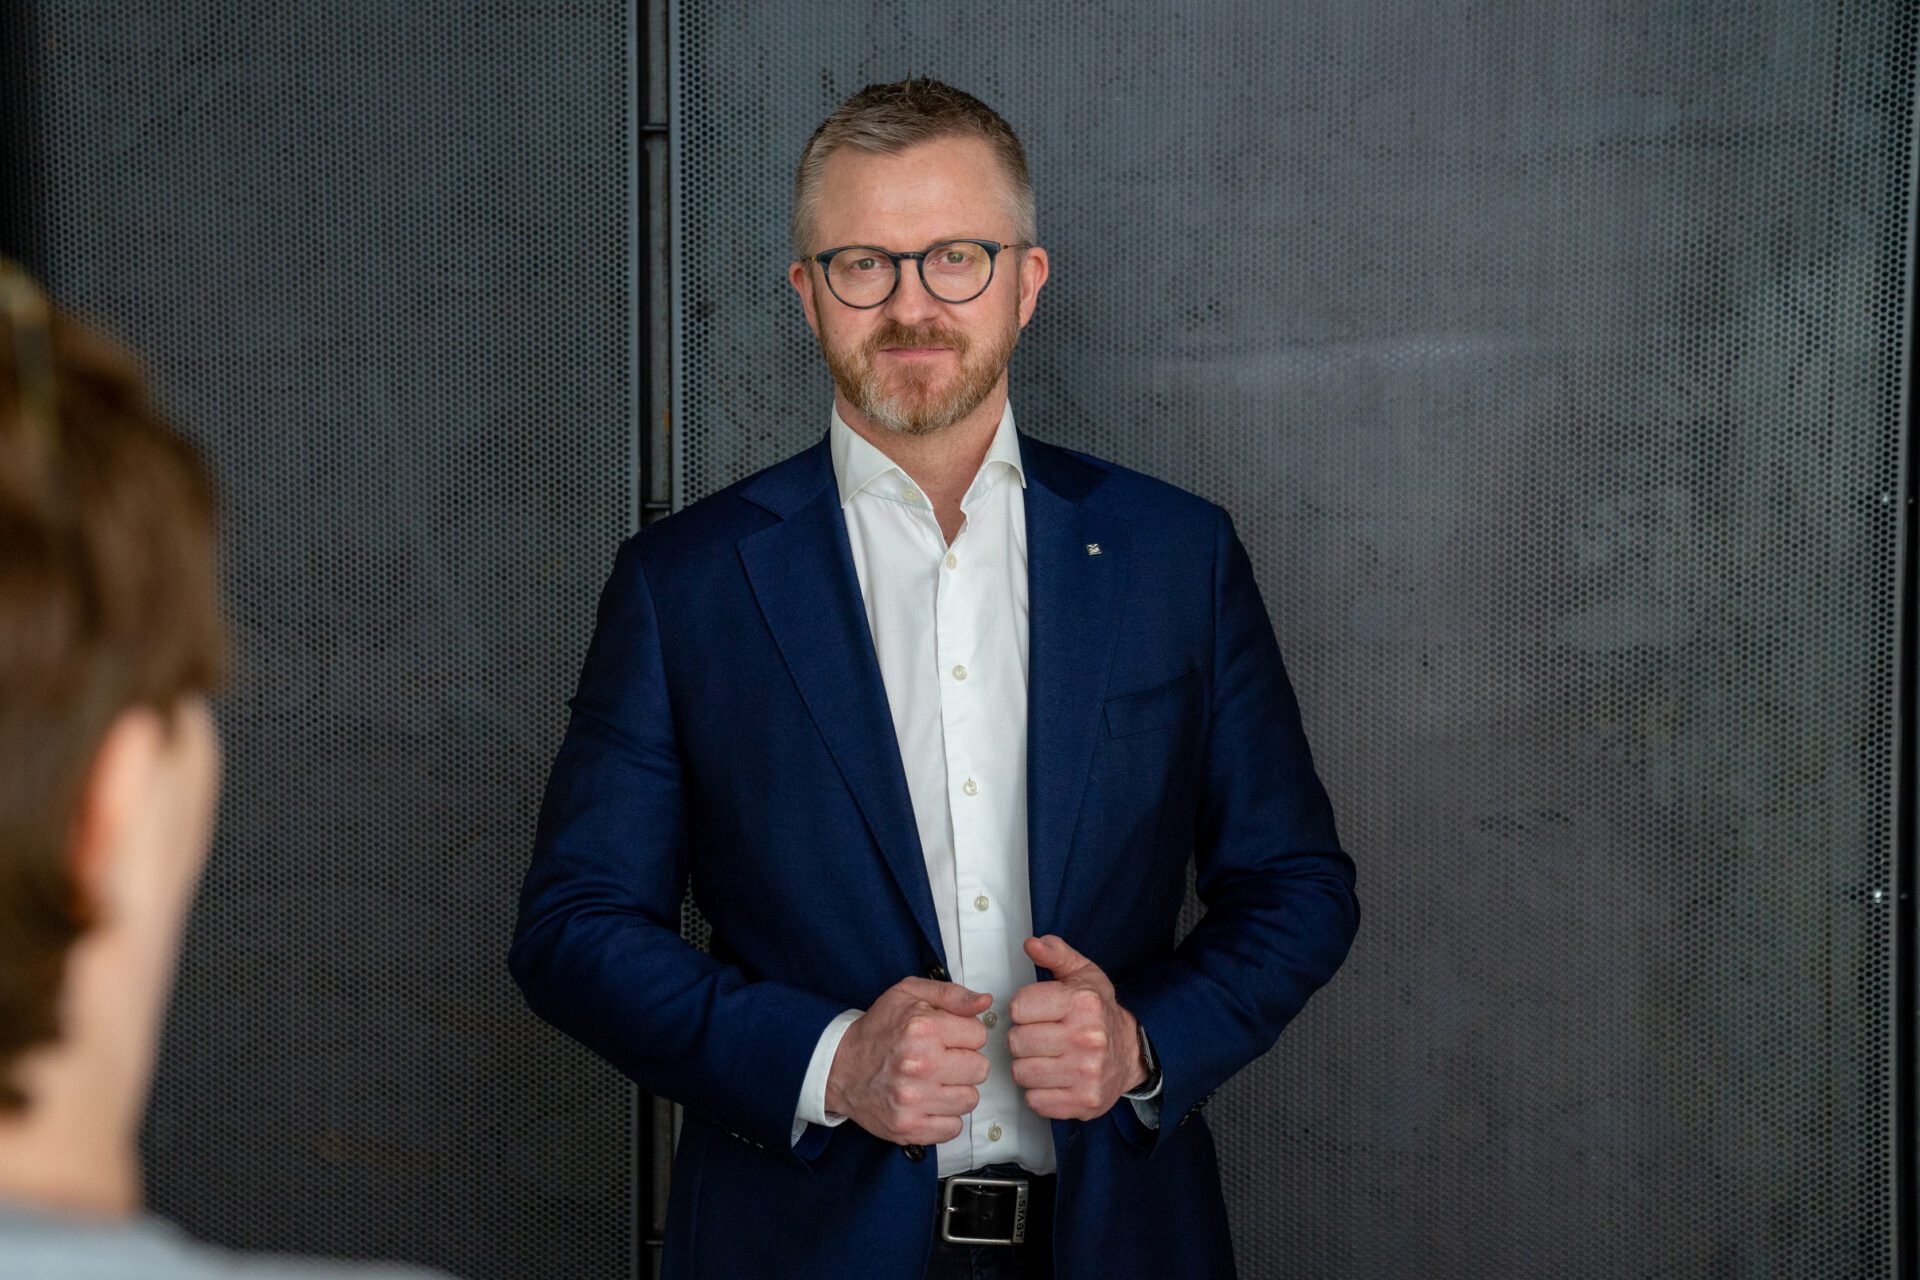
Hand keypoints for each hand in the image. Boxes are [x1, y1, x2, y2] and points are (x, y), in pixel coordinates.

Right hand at [825, 976, 992, 1145]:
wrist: (839, 1067)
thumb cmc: (877, 1030)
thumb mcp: (909, 994)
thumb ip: (952, 994)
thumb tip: (984, 1002)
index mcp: (923, 1028)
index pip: (979, 1034)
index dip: (965, 1034)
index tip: (947, 1037)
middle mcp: (919, 1064)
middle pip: (980, 1069)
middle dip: (964, 1062)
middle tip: (941, 1060)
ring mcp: (914, 1099)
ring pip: (970, 1100)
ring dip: (956, 1091)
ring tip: (933, 1081)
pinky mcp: (909, 1127)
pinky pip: (954, 1128)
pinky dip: (944, 1117)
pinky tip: (928, 1101)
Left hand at [1008, 935, 1146, 1120]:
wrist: (1132, 1053)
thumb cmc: (1099, 1012)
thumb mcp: (1082, 975)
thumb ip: (1055, 954)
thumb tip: (1032, 943)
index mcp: (1083, 1003)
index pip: (1019, 1007)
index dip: (1023, 1010)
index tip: (1036, 1012)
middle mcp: (1087, 1038)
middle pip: (1017, 1041)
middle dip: (1023, 1038)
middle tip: (1041, 1036)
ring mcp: (1087, 1073)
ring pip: (1022, 1072)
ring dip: (1028, 1066)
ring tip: (1046, 1057)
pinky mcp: (1083, 1102)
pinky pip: (1034, 1099)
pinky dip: (1038, 1091)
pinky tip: (1054, 1078)